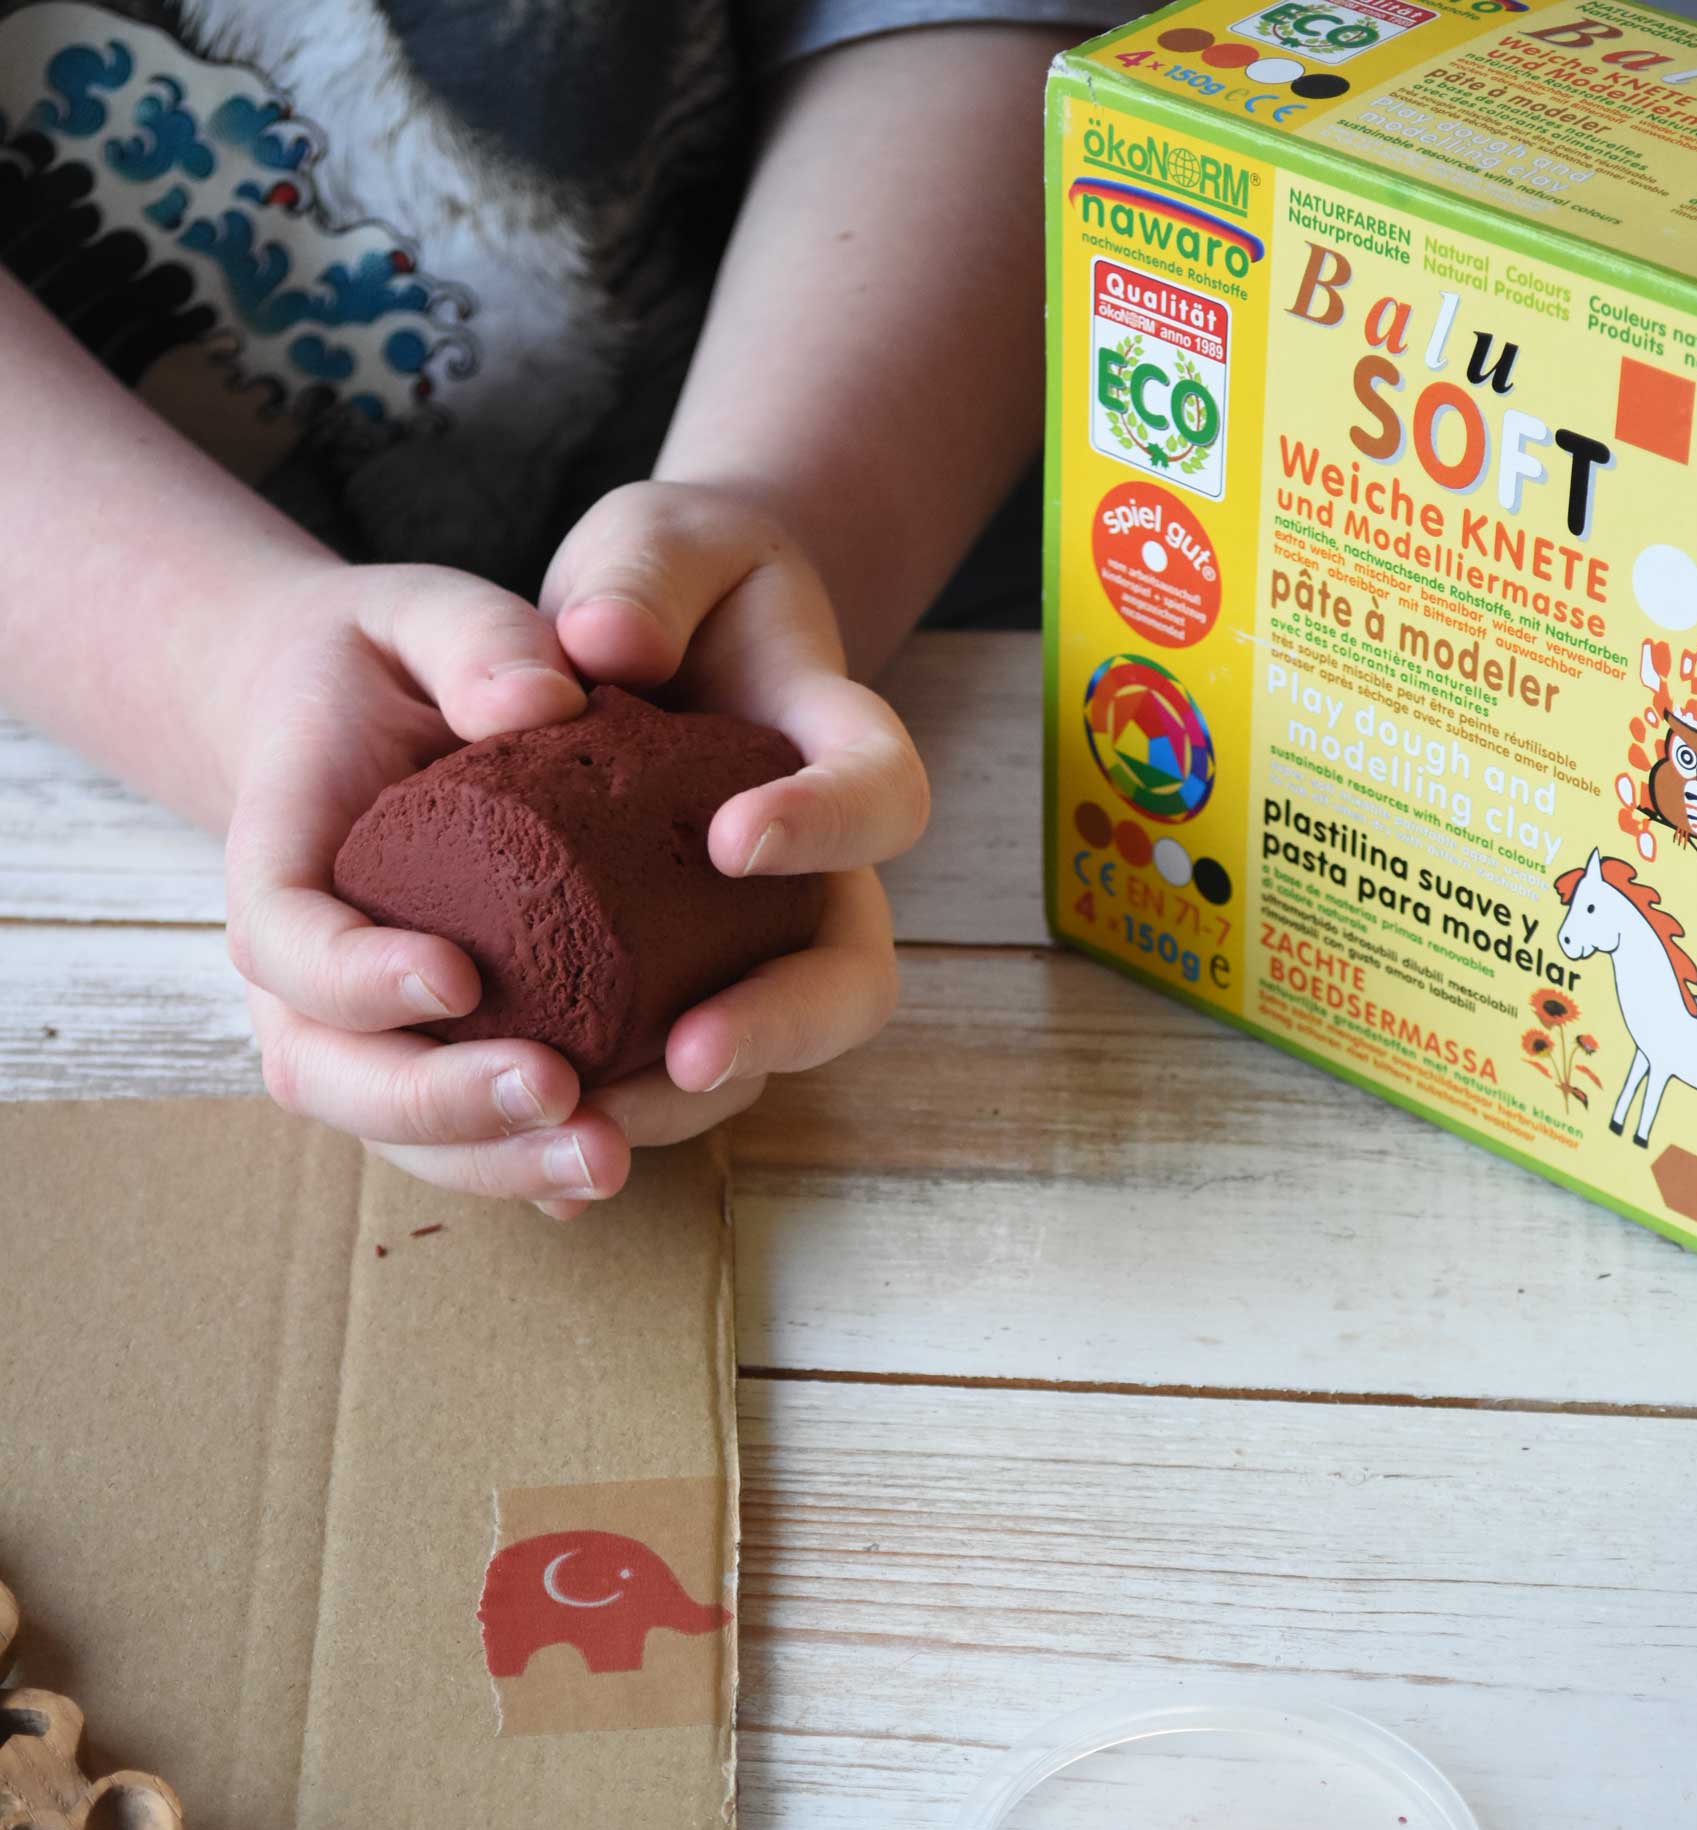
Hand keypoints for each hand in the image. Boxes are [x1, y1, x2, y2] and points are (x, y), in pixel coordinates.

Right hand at [224, 561, 631, 1215]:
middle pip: (334, 1074)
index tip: (458, 973)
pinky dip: (528, 1169)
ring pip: (400, 1133)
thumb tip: (540, 698)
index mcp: (282, 864)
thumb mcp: (428, 615)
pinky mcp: (432, 1056)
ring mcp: (361, 1031)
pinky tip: (608, 1173)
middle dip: (441, 1102)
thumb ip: (475, 641)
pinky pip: (464, 1137)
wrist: (370, 723)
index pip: (286, 941)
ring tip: (606, 1159)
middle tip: (556, 1093)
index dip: (356, 975)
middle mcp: (304, 974)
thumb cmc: (397, 667)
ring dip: (498, 1163)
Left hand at [534, 481, 929, 1214]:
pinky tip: (545, 1153)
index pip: (883, 795)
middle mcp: (818, 869)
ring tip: (592, 1120)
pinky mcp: (681, 982)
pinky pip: (677, 1067)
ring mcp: (754, 939)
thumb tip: (600, 651)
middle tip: (691, 1051)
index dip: (829, 827)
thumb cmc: (666, 584)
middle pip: (856, 976)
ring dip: (692, 1101)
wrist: (650, 641)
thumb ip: (643, 576)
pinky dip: (620, 1113)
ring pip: (769, 1048)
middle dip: (785, 1025)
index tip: (734, 840)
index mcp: (837, 749)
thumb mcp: (657, 541)